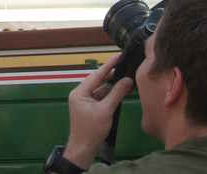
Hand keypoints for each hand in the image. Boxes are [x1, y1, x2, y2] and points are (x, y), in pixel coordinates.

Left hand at [63, 53, 133, 169]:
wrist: (83, 150)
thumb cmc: (91, 131)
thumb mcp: (106, 111)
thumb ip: (116, 94)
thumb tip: (127, 81)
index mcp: (79, 92)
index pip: (96, 75)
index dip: (109, 65)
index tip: (118, 56)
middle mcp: (80, 94)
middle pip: (98, 81)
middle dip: (111, 76)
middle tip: (125, 68)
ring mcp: (84, 101)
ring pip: (100, 90)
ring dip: (112, 87)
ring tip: (126, 81)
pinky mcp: (89, 108)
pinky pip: (100, 98)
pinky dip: (110, 95)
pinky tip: (120, 93)